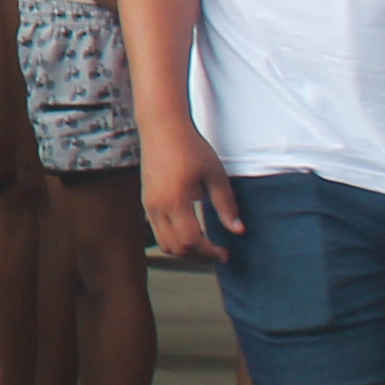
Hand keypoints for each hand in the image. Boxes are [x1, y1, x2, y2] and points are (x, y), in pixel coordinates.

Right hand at [143, 117, 240, 258]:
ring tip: (205, 246)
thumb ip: (226, 205)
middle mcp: (157, 207)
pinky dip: (174, 238)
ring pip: (163, 242)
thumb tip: (237, 230)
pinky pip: (158, 230)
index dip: (209, 253)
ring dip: (185, 249)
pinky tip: (191, 231)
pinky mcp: (146, 200)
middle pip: (174, 248)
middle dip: (198, 256)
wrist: (162, 128)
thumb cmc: (190, 148)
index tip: (225, 253)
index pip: (190, 241)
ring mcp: (148, 204)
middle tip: (218, 253)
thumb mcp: (215, 175)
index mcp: (175, 201)